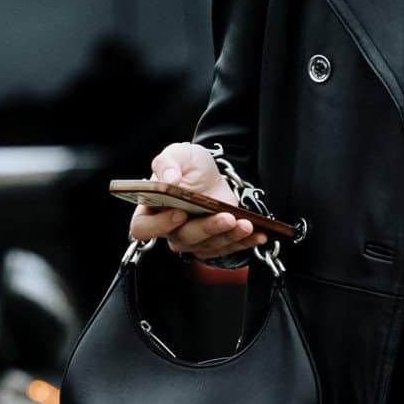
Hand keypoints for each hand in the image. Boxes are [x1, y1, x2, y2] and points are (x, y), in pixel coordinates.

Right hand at [129, 143, 259, 260]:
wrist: (210, 174)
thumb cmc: (188, 166)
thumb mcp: (177, 154)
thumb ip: (167, 163)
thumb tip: (169, 179)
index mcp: (150, 210)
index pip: (144, 227)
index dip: (160, 225)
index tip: (180, 213)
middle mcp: (168, 230)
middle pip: (183, 238)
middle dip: (208, 229)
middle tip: (227, 217)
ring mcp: (191, 240)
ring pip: (208, 246)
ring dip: (230, 237)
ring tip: (248, 224)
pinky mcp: (212, 244)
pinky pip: (227, 249)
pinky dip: (245, 243)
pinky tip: (259, 235)